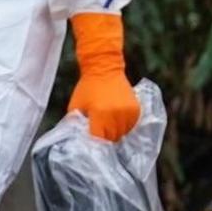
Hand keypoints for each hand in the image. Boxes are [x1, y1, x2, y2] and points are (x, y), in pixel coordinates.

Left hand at [66, 11, 138, 142]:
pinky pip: (131, 126)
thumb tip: (77, 140)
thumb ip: (75, 124)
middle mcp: (116, 114)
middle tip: (99, 132)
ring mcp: (128, 112)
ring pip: (122, 134)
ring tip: (108, 124)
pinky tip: (116, 119)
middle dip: (105, 138)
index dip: (95, 143)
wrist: (104, 68)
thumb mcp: (75, 106)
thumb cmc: (87, 88)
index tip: (91, 142)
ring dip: (115, 132)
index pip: (99, 139)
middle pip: (112, 138)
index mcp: (100, 114)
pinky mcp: (136, 110)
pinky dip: (124, 126)